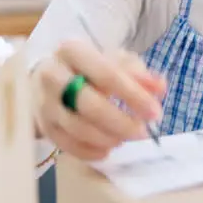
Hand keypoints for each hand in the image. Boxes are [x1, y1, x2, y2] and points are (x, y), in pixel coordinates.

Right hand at [32, 39, 165, 160]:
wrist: (47, 79)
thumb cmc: (88, 69)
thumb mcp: (114, 61)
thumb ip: (139, 73)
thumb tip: (159, 87)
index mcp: (73, 51)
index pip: (107, 74)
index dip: (134, 96)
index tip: (155, 113)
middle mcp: (52, 75)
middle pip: (89, 104)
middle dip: (121, 122)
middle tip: (142, 133)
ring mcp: (44, 103)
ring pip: (78, 128)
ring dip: (107, 138)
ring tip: (125, 138)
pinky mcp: (42, 126)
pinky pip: (67, 145)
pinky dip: (91, 151)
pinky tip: (108, 149)